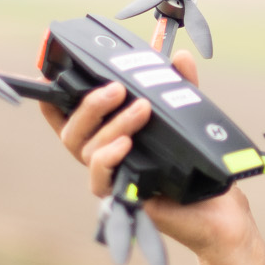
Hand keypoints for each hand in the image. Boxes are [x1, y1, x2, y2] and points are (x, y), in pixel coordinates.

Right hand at [39, 48, 264, 262]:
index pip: (71, 118)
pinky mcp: (120, 197)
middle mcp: (104, 156)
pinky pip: (100, 176)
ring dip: (112, 124)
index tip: (46, 75)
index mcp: (110, 135)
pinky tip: (126, 143)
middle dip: (89, 104)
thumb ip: (180, 86)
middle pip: (72, 131)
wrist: (218, 207)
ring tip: (141, 108)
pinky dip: (108, 156)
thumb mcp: (186, 117)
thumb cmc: (197, 165)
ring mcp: (110, 177)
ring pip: (87, 149)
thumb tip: (180, 57)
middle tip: (117, 88)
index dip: (54, 101)